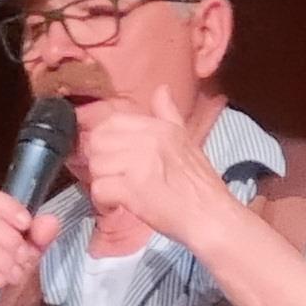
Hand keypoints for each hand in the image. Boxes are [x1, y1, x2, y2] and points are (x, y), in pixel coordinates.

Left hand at [74, 87, 239, 248]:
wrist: (210, 217)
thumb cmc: (198, 185)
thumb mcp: (186, 140)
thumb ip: (168, 114)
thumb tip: (161, 89)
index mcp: (159, 128)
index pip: (111, 121)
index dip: (104, 141)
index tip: (113, 159)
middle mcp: (149, 140)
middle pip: (97, 143)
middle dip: (100, 163)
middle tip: (114, 178)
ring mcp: (140, 164)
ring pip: (95, 166)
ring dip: (102, 183)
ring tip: (118, 193)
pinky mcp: (133, 190)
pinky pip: (98, 189)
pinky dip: (103, 202)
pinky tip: (117, 205)